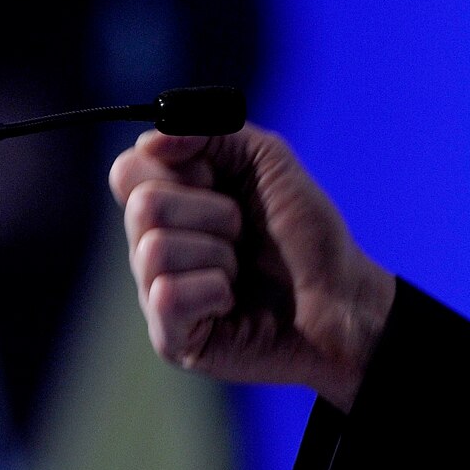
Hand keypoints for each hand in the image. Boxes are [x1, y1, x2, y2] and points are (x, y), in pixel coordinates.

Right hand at [108, 122, 394, 410]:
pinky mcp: (171, 339)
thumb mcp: (266, 159)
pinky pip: (167, 295)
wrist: (342, 296)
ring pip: (155, 249)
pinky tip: (233, 302)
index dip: (181, 170)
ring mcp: (157, 294)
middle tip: (243, 231)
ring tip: (242, 270)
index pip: (127, 170)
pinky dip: (214, 290)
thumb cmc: (305, 233)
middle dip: (212, 213)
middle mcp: (152, 246)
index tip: (221, 184)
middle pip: (142, 206)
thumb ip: (211, 130)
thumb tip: (149, 140)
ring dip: (219, 254)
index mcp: (169, 203)